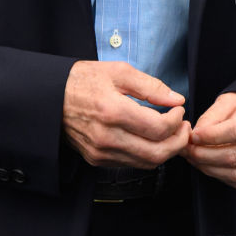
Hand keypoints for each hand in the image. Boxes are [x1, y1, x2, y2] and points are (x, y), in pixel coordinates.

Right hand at [62, 61, 190, 168]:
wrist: (50, 97)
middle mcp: (106, 137)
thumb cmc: (84, 81)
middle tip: (184, 127)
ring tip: (171, 132)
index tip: (179, 110)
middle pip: (157, 154)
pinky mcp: (96, 159)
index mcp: (113, 112)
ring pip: (146, 163)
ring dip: (166, 150)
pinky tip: (150, 138)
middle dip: (179, 142)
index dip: (177, 121)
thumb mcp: (120, 72)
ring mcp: (100, 151)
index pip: (159, 129)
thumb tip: (177, 100)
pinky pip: (130, 163)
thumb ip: (152, 87)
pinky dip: (147, 154)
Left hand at [184, 91, 235, 189]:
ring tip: (197, 160)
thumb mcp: (229, 101)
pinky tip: (213, 168)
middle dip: (204, 156)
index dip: (210, 138)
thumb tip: (195, 138)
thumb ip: (211, 118)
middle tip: (188, 151)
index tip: (192, 137)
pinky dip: (224, 178)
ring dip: (210, 170)